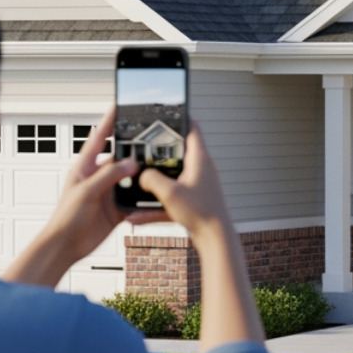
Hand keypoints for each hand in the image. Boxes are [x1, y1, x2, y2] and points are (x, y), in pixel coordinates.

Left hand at [3, 107, 170, 286]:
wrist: (66, 246)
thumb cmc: (66, 217)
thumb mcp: (87, 191)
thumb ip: (109, 175)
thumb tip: (131, 163)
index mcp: (85, 167)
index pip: (99, 138)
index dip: (109, 121)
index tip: (119, 106)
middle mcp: (98, 177)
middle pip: (120, 156)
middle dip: (133, 148)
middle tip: (150, 138)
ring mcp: (108, 192)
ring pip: (129, 177)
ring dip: (140, 174)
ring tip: (156, 165)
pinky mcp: (116, 208)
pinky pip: (133, 198)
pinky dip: (142, 195)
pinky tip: (152, 191)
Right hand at [137, 123, 232, 240]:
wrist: (215, 239)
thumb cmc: (201, 213)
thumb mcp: (170, 193)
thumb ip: (151, 180)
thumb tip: (141, 176)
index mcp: (199, 159)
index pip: (192, 129)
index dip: (180, 118)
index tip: (167, 113)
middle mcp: (201, 169)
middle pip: (179, 152)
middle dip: (159, 151)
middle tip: (143, 148)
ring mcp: (198, 184)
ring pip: (173, 176)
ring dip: (156, 180)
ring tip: (137, 181)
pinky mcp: (194, 200)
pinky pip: (172, 196)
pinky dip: (157, 204)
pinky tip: (138, 216)